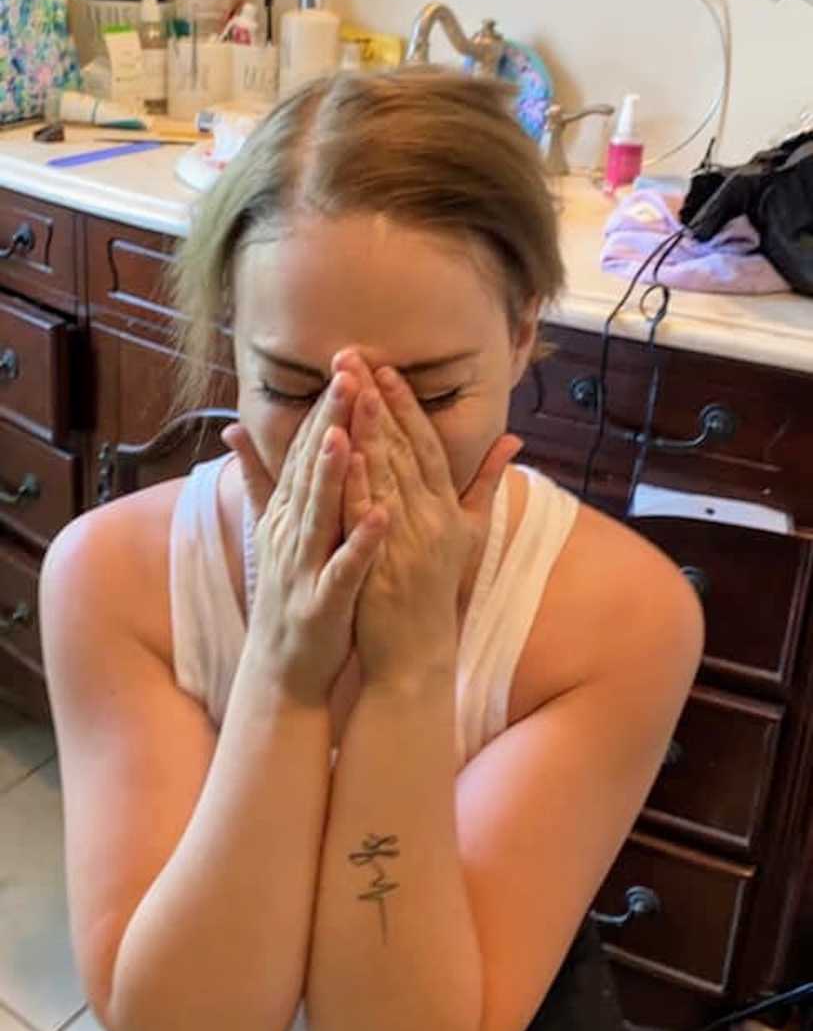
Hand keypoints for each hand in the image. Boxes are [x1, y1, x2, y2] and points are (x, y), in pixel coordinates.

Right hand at [228, 374, 387, 705]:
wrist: (284, 668)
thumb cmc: (292, 589)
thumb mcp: (274, 528)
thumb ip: (261, 478)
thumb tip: (233, 427)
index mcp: (287, 511)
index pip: (305, 448)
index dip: (324, 405)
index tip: (345, 363)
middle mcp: (290, 530)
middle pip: (311, 468)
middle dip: (330, 421)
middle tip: (348, 374)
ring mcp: (303, 566)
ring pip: (320, 513)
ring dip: (332, 474)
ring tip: (347, 434)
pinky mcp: (322, 602)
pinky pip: (344, 569)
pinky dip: (360, 543)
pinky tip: (380, 517)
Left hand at [333, 353, 521, 688]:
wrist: (416, 655)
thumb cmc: (437, 592)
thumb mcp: (470, 535)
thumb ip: (487, 485)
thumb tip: (512, 439)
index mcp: (448, 509)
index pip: (426, 445)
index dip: (406, 405)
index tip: (386, 368)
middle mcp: (431, 519)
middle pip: (402, 449)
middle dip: (377, 400)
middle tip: (354, 358)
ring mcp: (407, 542)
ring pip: (384, 474)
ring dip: (362, 427)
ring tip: (343, 388)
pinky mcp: (381, 564)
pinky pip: (367, 515)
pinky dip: (355, 481)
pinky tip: (339, 450)